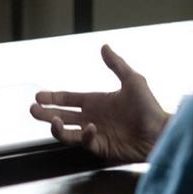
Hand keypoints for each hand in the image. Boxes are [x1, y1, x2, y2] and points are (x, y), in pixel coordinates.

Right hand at [30, 44, 169, 162]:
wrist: (160, 131)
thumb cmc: (149, 107)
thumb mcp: (133, 80)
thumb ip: (116, 64)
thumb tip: (104, 46)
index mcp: (96, 102)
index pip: (68, 99)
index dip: (53, 97)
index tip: (38, 96)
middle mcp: (91, 117)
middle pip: (61, 116)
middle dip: (45, 113)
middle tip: (33, 109)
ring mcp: (95, 134)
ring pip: (67, 132)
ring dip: (56, 127)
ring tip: (51, 120)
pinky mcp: (101, 147)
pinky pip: (85, 142)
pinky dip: (85, 134)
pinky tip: (91, 126)